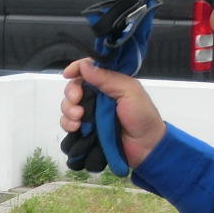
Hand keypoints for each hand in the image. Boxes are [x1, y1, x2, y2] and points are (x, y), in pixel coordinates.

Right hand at [60, 59, 165, 173]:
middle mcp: (98, 96)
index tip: (68, 74)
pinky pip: (68, 123)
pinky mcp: (86, 129)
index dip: (77, 69)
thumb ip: (107, 78)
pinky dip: (68, 123)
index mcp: (109, 83)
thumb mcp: (129, 91)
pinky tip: (76, 128)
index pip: (88, 70)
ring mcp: (90, 113)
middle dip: (71, 93)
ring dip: (68, 110)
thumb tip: (84, 65)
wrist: (145, 147)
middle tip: (77, 100)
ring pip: (68, 105)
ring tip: (79, 117)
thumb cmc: (142, 116)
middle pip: (74, 87)